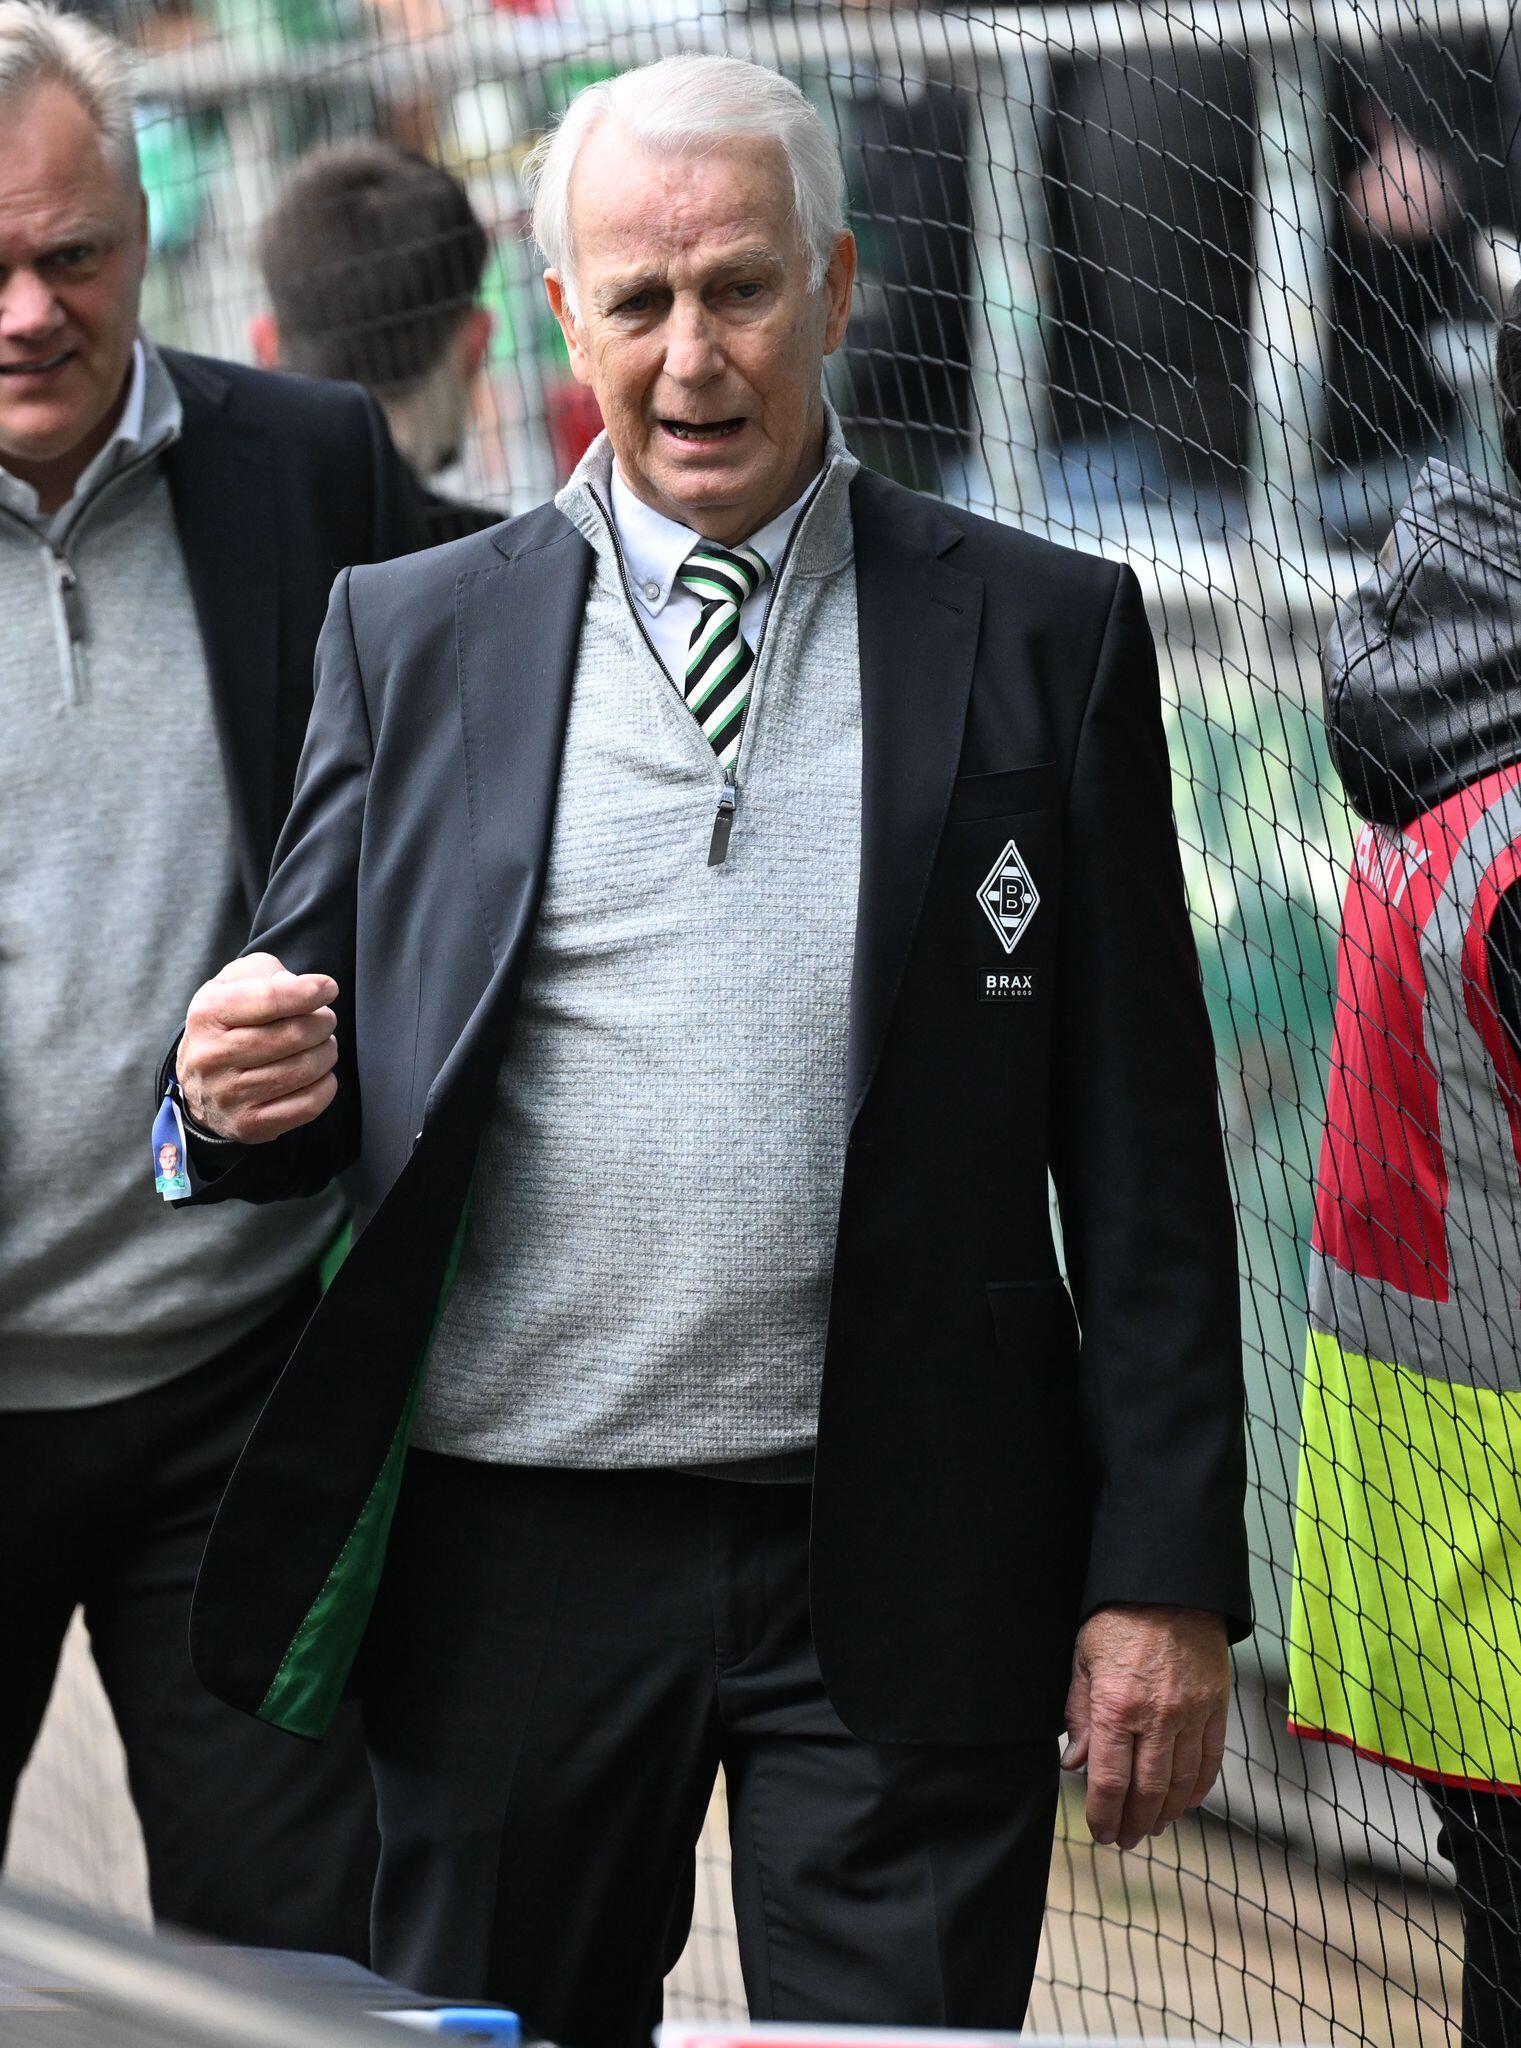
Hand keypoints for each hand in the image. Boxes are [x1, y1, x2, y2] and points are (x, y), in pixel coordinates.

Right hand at [176, 952, 339, 1143]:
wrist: (200, 1082)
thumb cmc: (229, 1022)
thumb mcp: (233, 983)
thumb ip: (266, 971)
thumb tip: (304, 986)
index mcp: (207, 1014)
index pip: (269, 998)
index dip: (308, 992)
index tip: (327, 989)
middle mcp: (212, 1056)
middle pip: (293, 1035)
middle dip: (322, 1022)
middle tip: (324, 1020)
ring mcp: (229, 1095)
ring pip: (304, 1069)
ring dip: (326, 1052)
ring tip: (321, 1045)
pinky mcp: (249, 1124)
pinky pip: (308, 1105)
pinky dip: (325, 1085)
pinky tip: (317, 1074)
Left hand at [1061, 1603, 1228, 1849]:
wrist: (1170, 1586)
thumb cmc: (1117, 1618)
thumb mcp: (1082, 1660)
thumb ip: (1079, 1715)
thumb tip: (1075, 1765)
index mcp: (1116, 1706)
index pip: (1109, 1781)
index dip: (1103, 1815)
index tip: (1099, 1832)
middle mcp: (1156, 1717)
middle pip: (1147, 1791)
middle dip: (1133, 1823)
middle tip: (1124, 1839)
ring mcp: (1191, 1715)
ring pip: (1181, 1783)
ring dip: (1166, 1813)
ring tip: (1152, 1827)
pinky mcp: (1216, 1708)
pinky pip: (1210, 1760)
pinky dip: (1198, 1788)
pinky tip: (1185, 1802)